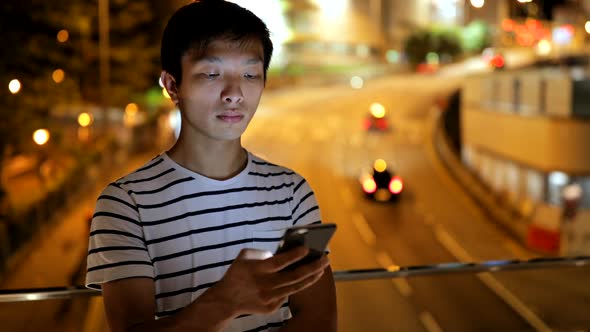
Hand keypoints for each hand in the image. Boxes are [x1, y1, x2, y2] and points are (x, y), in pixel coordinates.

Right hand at [209, 247, 329, 315]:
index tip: (307, 249)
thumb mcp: (245, 256)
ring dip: (311, 278)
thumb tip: (284, 252)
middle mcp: (264, 285)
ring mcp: (268, 298)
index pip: (279, 262)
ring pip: (295, 287)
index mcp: (257, 269)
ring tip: (321, 269)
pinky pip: (288, 295)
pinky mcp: (271, 307)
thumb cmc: (237, 273)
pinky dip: (297, 286)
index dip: (294, 255)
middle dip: (312, 267)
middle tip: (325, 258)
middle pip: (293, 276)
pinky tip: (307, 278)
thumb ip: (263, 252)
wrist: (226, 299)